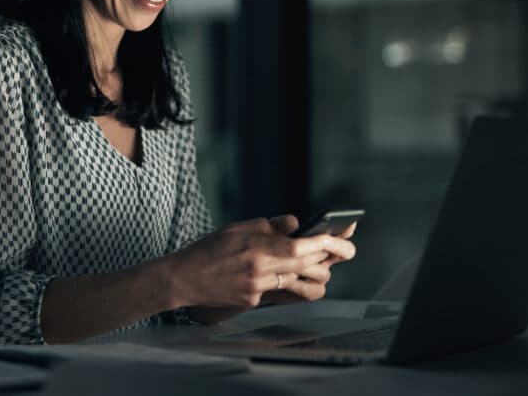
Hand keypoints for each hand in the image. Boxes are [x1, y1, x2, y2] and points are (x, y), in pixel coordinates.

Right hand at [166, 215, 353, 315]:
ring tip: (320, 265)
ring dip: (315, 275)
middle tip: (344, 251)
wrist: (183, 278)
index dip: (329, 243)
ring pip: (301, 285)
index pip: (303, 247)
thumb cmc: (209, 249)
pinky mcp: (253, 302)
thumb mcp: (240, 227)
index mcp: (259, 249)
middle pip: (310, 268)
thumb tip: (297, 225)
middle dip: (332, 259)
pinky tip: (280, 274)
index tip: (344, 240)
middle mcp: (262, 271)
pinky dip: (285, 282)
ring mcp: (259, 290)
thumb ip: (271, 226)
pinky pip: (279, 291)